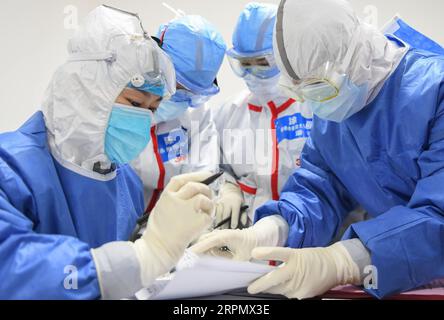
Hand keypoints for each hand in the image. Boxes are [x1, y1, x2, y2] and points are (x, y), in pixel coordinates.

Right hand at [134, 171, 214, 285]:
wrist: (158, 250)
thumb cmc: (158, 233)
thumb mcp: (160, 209)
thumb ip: (174, 199)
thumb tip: (191, 193)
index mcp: (166, 196)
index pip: (181, 179)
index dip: (195, 176)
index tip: (206, 175)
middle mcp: (176, 200)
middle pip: (195, 186)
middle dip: (205, 189)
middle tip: (209, 196)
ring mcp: (187, 210)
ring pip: (204, 198)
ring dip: (209, 204)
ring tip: (206, 212)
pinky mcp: (197, 221)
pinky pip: (208, 216)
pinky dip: (208, 219)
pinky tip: (203, 224)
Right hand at [190, 216, 281, 260]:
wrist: (254, 237)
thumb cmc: (249, 246)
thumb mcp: (242, 258)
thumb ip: (229, 264)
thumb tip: (219, 269)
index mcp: (225, 236)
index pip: (208, 242)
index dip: (198, 248)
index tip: (189, 254)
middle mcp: (219, 233)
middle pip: (203, 241)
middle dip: (197, 250)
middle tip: (192, 261)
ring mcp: (218, 234)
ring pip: (205, 242)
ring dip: (204, 251)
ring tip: (212, 258)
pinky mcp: (217, 237)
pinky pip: (209, 244)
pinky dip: (209, 251)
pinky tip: (221, 255)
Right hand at [215, 182, 243, 228]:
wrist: (230, 190)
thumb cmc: (238, 201)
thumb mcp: (243, 206)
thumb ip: (244, 215)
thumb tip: (243, 224)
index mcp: (236, 202)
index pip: (234, 212)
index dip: (234, 220)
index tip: (233, 227)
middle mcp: (227, 202)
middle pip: (225, 214)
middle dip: (225, 223)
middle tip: (225, 231)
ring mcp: (220, 203)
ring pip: (219, 214)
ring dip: (219, 222)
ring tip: (220, 230)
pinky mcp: (215, 204)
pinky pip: (215, 213)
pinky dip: (216, 219)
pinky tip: (217, 225)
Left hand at [248, 242, 360, 298]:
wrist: (334, 267)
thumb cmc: (314, 258)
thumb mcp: (297, 254)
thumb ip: (282, 261)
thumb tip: (265, 268)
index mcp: (295, 256)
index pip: (278, 253)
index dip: (266, 253)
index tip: (254, 253)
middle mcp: (296, 271)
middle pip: (273, 279)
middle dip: (259, 285)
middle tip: (250, 287)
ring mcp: (299, 285)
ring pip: (278, 289)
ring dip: (270, 288)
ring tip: (263, 285)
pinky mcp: (303, 294)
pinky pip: (287, 294)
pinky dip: (283, 290)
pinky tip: (284, 286)